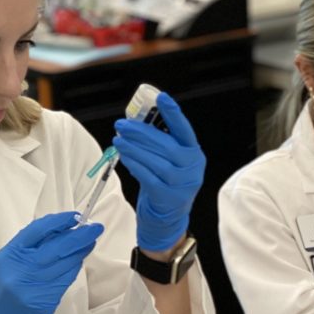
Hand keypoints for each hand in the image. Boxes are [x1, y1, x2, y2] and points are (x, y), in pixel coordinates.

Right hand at [0, 212, 101, 313]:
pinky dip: (73, 269)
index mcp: (10, 255)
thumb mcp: (7, 262)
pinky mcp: (46, 301)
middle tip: (95, 228)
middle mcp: (22, 270)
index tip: (75, 217)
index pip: (39, 230)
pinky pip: (66, 281)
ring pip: (66, 264)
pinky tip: (77, 262)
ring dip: (80, 252)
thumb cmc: (1, 290)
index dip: (60, 221)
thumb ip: (30, 247)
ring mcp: (35, 287)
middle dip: (80, 236)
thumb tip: (60, 231)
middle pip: (58, 247)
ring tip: (89, 243)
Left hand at [113, 92, 204, 250]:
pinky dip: (135, 166)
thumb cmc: (166, 180)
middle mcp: (192, 167)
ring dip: (134, 149)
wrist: (169, 216)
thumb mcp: (170, 159)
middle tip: (122, 125)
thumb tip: (134, 120)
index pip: (185, 130)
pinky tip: (124, 157)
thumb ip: (159, 141)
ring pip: (156, 162)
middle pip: (166, 146)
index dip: (173, 113)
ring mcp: (182, 184)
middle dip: (141, 133)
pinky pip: (148, 178)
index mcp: (194, 152)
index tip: (161, 97)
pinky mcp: (168, 197)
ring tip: (119, 140)